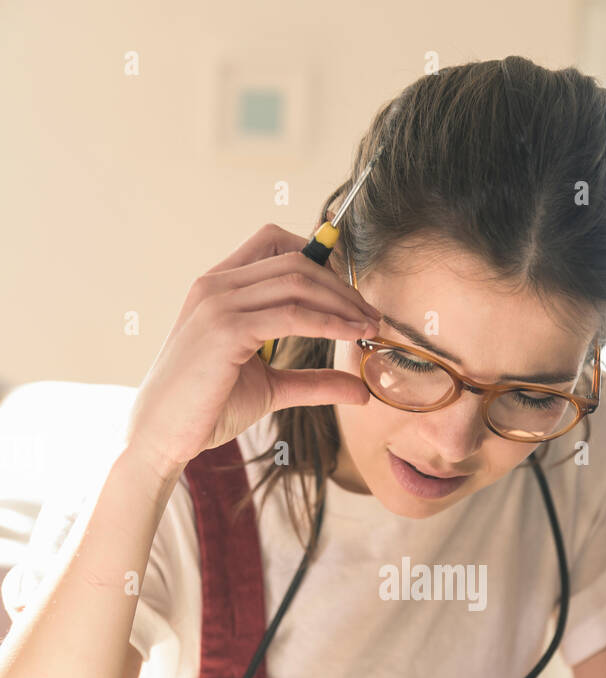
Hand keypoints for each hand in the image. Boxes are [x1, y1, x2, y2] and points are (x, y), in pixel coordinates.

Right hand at [125, 222, 381, 475]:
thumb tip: (361, 389)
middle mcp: (216, 285)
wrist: (161, 435)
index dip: (318, 256)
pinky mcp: (226, 329)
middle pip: (295, 260)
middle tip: (371, 315)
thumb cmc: (206, 408)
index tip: (349, 293)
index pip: (274, 241)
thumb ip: (313, 380)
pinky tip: (350, 336)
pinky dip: (328, 322)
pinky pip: (292, 314)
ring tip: (368, 326)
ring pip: (297, 281)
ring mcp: (218, 303)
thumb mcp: (270, 387)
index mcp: (219, 286)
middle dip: (341, 285)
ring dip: (342, 302)